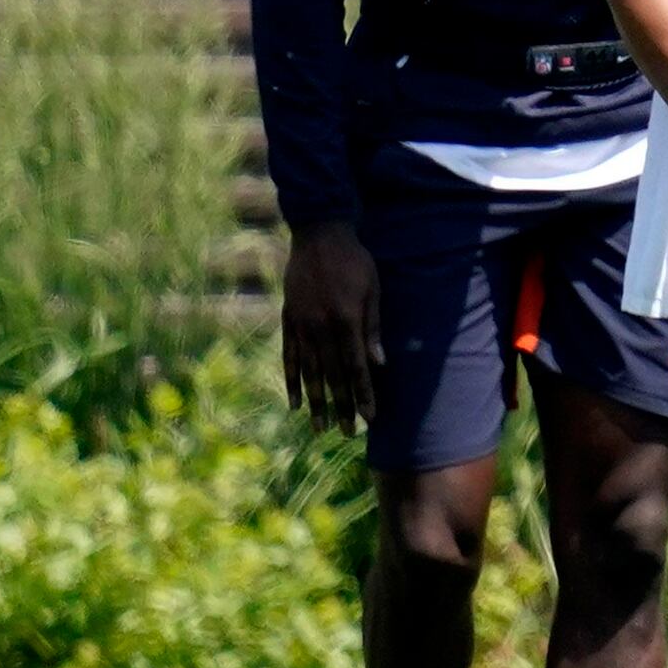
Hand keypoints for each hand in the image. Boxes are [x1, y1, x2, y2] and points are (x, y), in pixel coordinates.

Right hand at [279, 215, 381, 428]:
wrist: (318, 234)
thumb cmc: (354, 261)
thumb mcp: (373, 289)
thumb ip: (373, 327)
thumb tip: (379, 364)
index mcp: (346, 320)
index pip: (356, 367)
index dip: (363, 394)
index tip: (369, 419)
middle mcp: (321, 328)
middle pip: (332, 376)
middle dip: (342, 406)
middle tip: (346, 433)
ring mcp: (301, 325)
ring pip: (309, 372)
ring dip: (316, 402)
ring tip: (320, 429)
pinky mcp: (288, 320)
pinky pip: (288, 357)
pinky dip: (292, 382)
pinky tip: (295, 404)